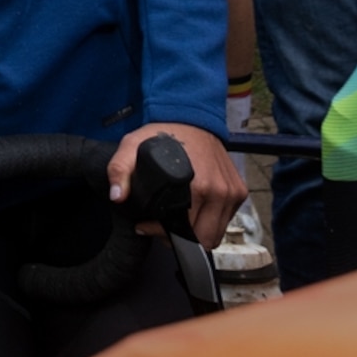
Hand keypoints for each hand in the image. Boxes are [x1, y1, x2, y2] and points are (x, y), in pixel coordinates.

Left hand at [109, 122, 246, 246]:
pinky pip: (226, 221)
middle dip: (181, 239)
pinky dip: (212, 223)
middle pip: (203, 239)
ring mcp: (231, 193)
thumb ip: (120, 170)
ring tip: (178, 221)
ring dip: (198, 234)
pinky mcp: (239, 191)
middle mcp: (218, 192)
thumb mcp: (133, 145)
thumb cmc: (164, 135)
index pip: (184, 232)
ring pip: (217, 234)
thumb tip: (117, 197)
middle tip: (163, 226)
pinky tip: (194, 211)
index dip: (162, 233)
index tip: (147, 225)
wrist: (194, 118)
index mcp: (197, 186)